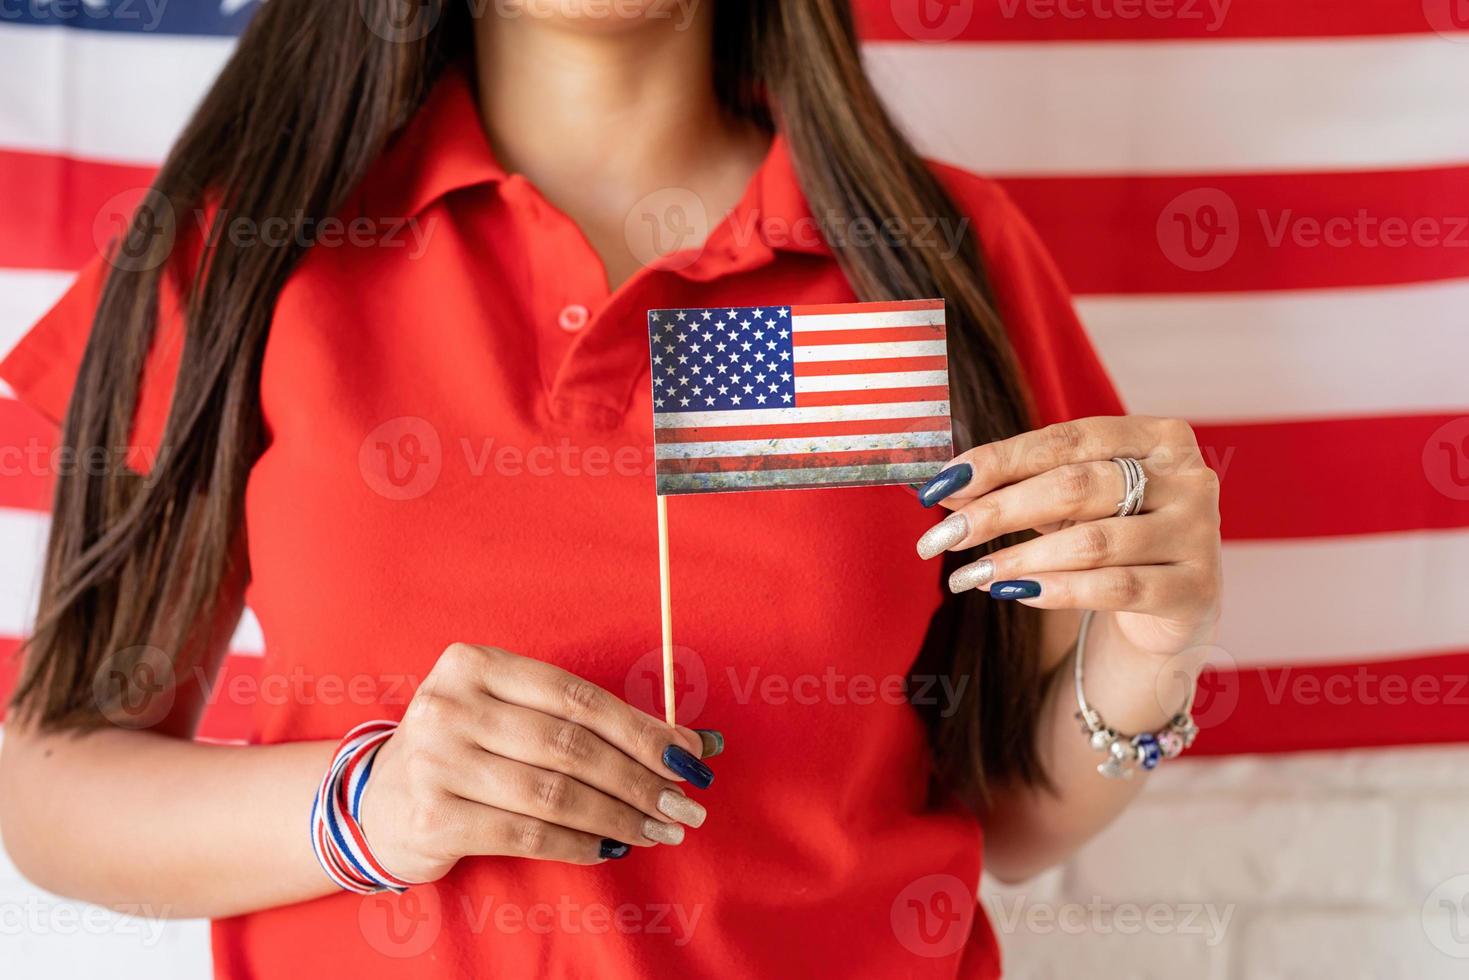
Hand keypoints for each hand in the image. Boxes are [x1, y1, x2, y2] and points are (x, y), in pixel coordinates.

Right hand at [359, 643, 714, 881]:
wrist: (380, 803)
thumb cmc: (469, 749)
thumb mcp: (514, 715)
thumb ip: (592, 721)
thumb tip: (696, 742)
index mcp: (475, 663)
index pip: (578, 697)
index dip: (642, 729)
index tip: (691, 757)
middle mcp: (450, 705)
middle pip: (571, 745)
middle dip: (641, 778)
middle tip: (685, 804)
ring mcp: (435, 761)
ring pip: (553, 792)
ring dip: (619, 815)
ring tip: (660, 829)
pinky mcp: (433, 817)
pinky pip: (526, 832)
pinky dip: (579, 842)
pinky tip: (611, 846)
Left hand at [915, 417, 1221, 656]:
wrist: (1173, 603)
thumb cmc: (1113, 533)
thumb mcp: (1065, 504)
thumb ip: (1014, 488)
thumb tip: (947, 488)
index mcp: (1156, 437)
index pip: (1064, 440)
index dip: (997, 460)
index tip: (941, 484)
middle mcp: (1187, 478)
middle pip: (1076, 486)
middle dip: (998, 511)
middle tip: (944, 535)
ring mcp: (1197, 534)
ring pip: (1093, 542)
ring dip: (1020, 558)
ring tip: (971, 574)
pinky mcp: (1194, 590)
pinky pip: (1115, 588)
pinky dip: (1057, 591)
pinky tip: (1015, 593)